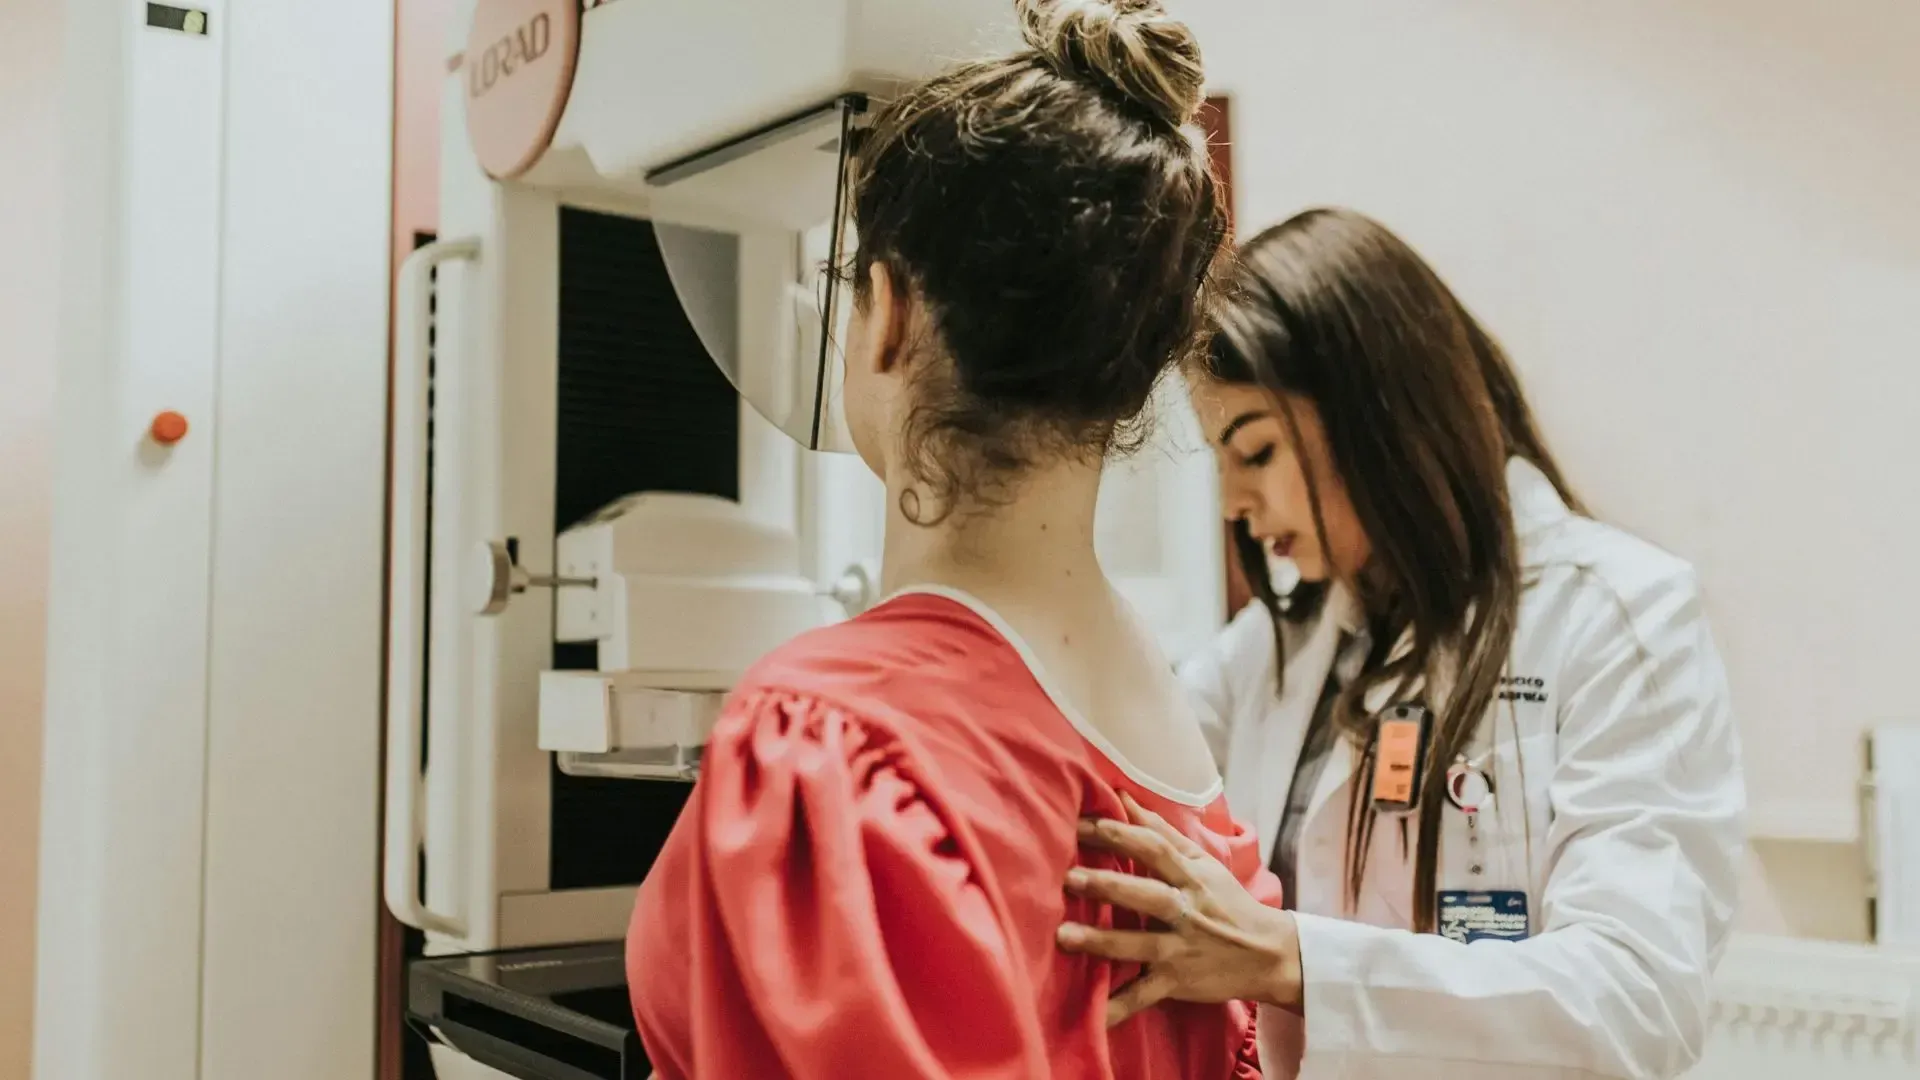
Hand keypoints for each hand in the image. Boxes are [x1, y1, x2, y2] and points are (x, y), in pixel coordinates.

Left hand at [1057, 792, 1301, 1026]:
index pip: (1154, 849)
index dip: (1120, 834)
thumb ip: (1162, 832)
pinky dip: (1120, 1008)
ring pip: (1140, 946)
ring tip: (1064, 937)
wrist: (1269, 955)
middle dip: (1108, 887)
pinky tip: (1092, 1016)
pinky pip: (1145, 996)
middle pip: (1146, 896)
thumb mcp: (1203, 864)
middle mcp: (1187, 912)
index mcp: (1191, 877)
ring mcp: (1182, 950)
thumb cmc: (1228, 902)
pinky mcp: (1179, 983)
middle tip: (1069, 879)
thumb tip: (1124, 796)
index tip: (1082, 824)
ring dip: (1102, 942)